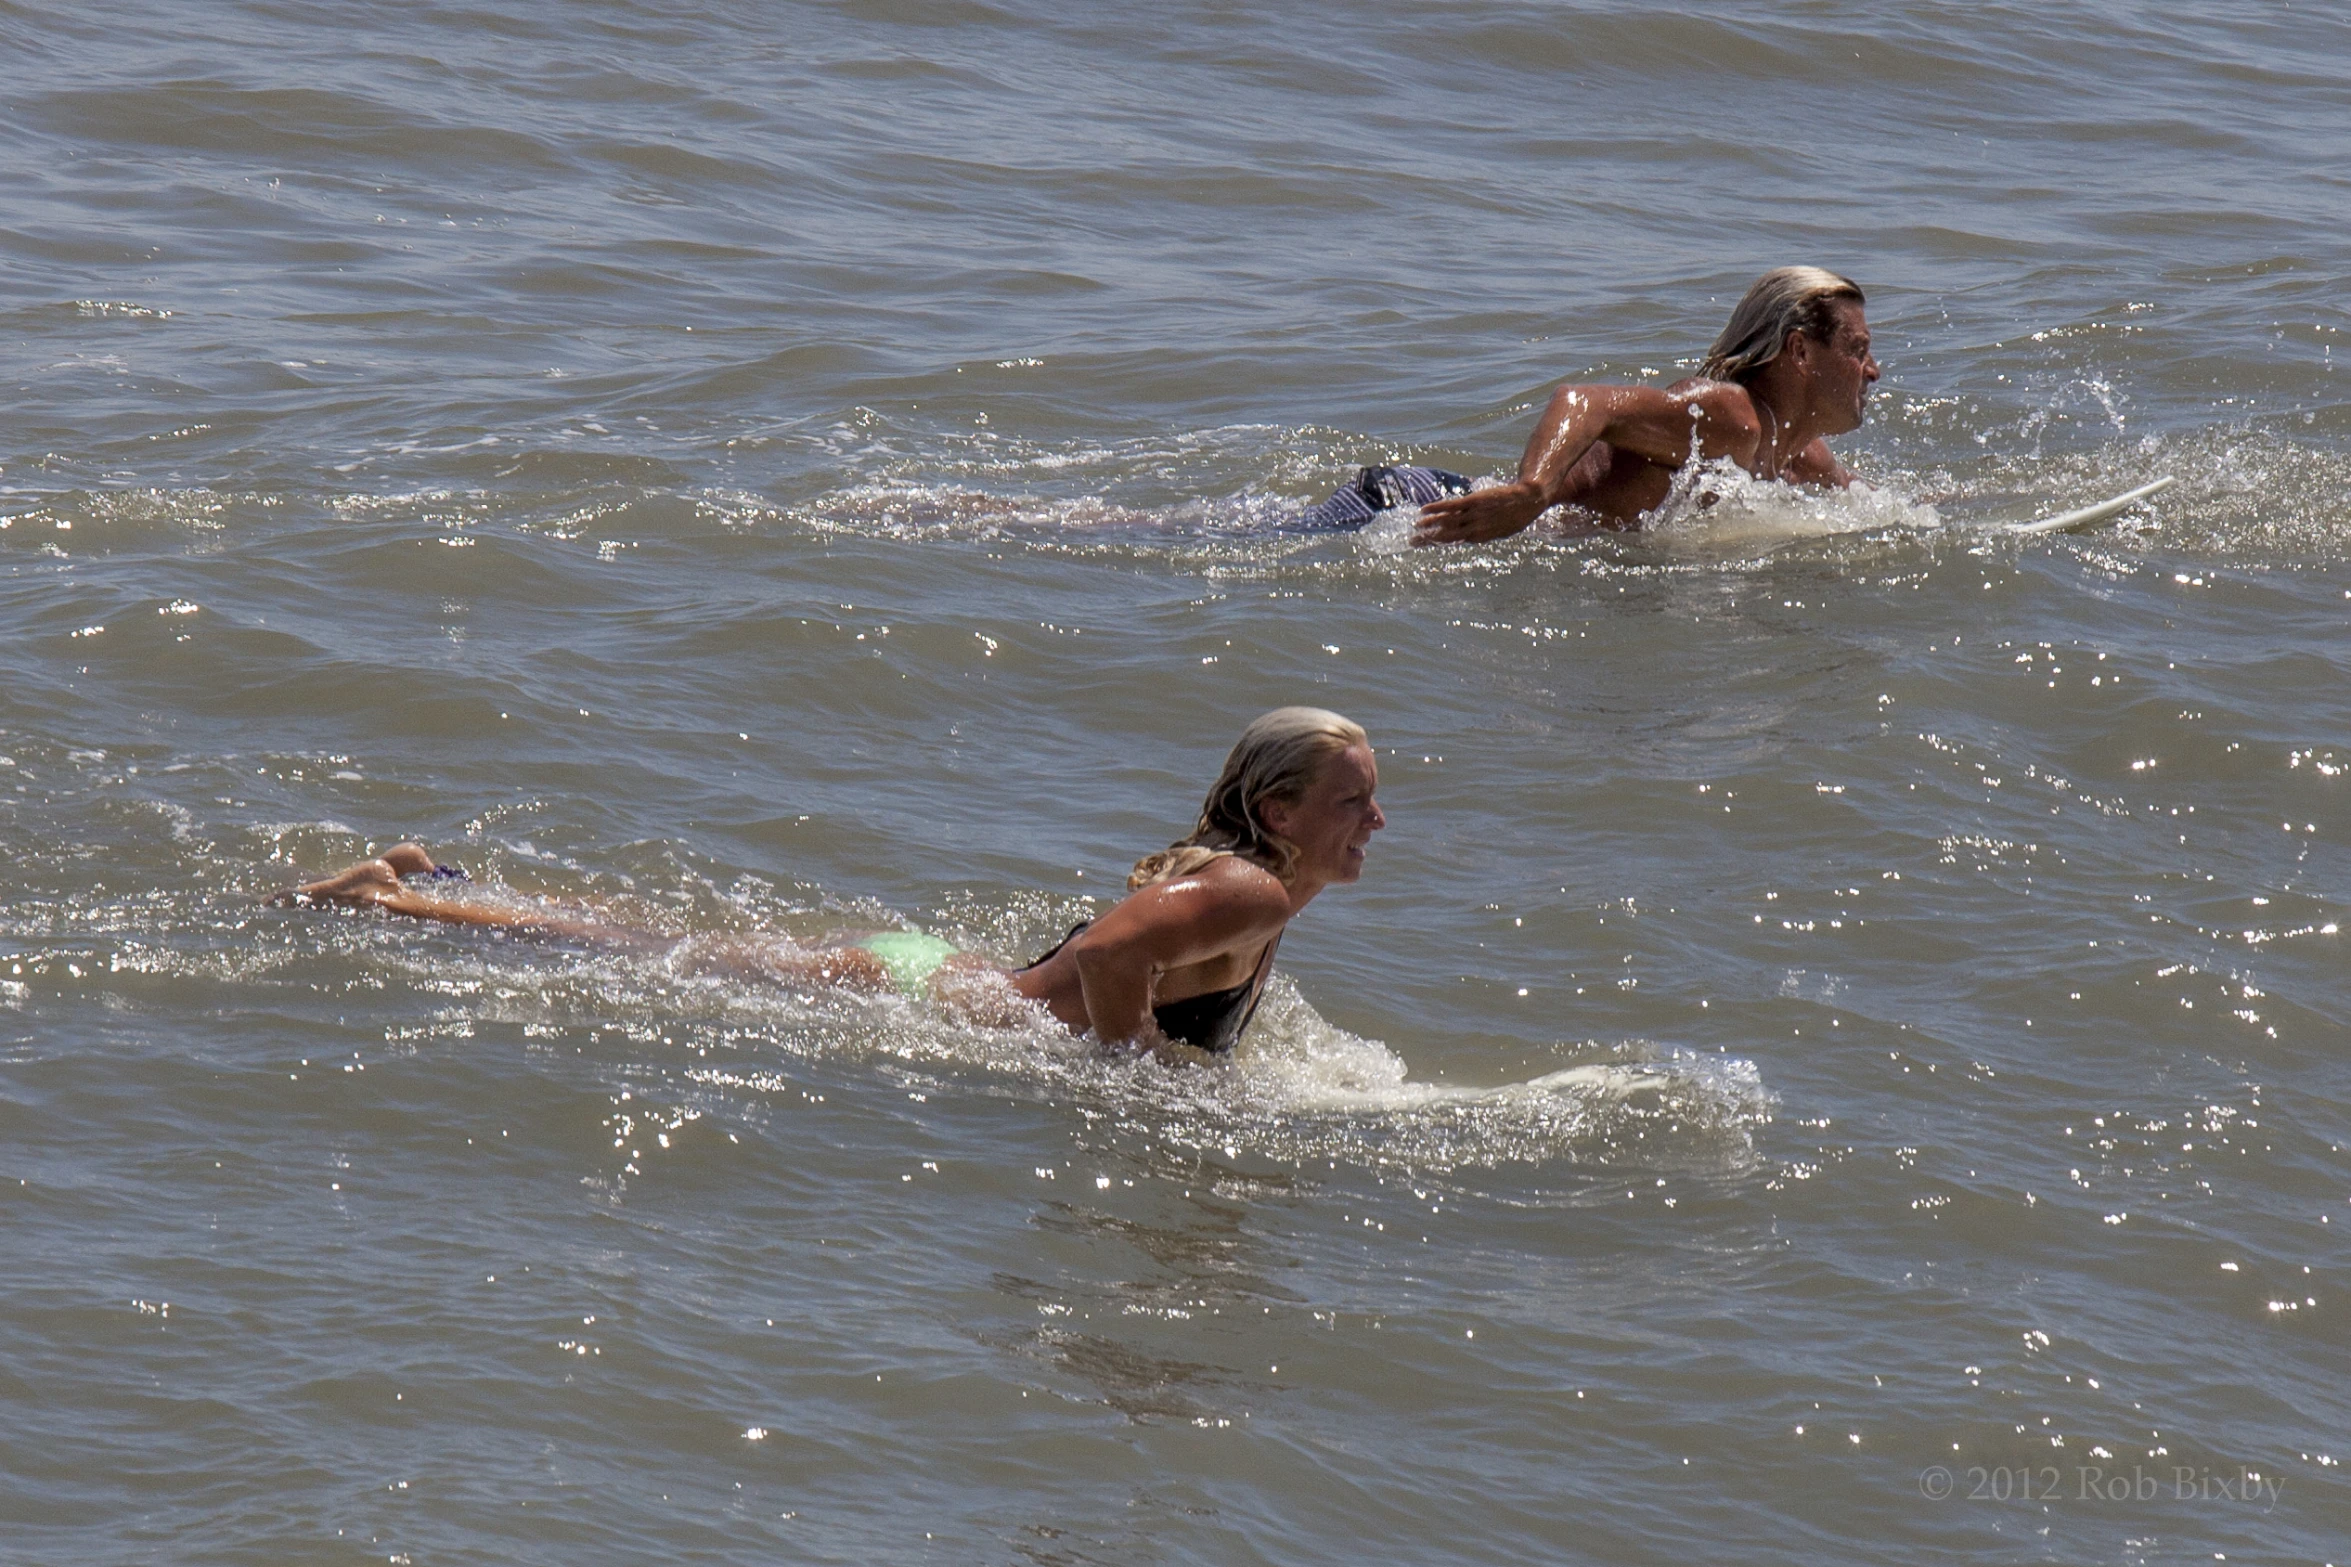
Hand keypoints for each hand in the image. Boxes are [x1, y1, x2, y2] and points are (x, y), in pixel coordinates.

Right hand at [1410, 481, 1546, 545]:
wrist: (1529, 501)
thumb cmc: (1518, 516)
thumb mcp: (1502, 530)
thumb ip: (1486, 532)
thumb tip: (1474, 534)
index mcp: (1480, 537)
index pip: (1455, 541)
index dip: (1439, 542)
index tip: (1427, 543)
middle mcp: (1474, 529)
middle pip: (1446, 535)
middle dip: (1429, 539)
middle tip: (1413, 542)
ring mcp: (1473, 515)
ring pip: (1446, 522)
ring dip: (1429, 524)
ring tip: (1415, 527)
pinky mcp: (1474, 501)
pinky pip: (1451, 507)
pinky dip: (1436, 508)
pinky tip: (1424, 510)